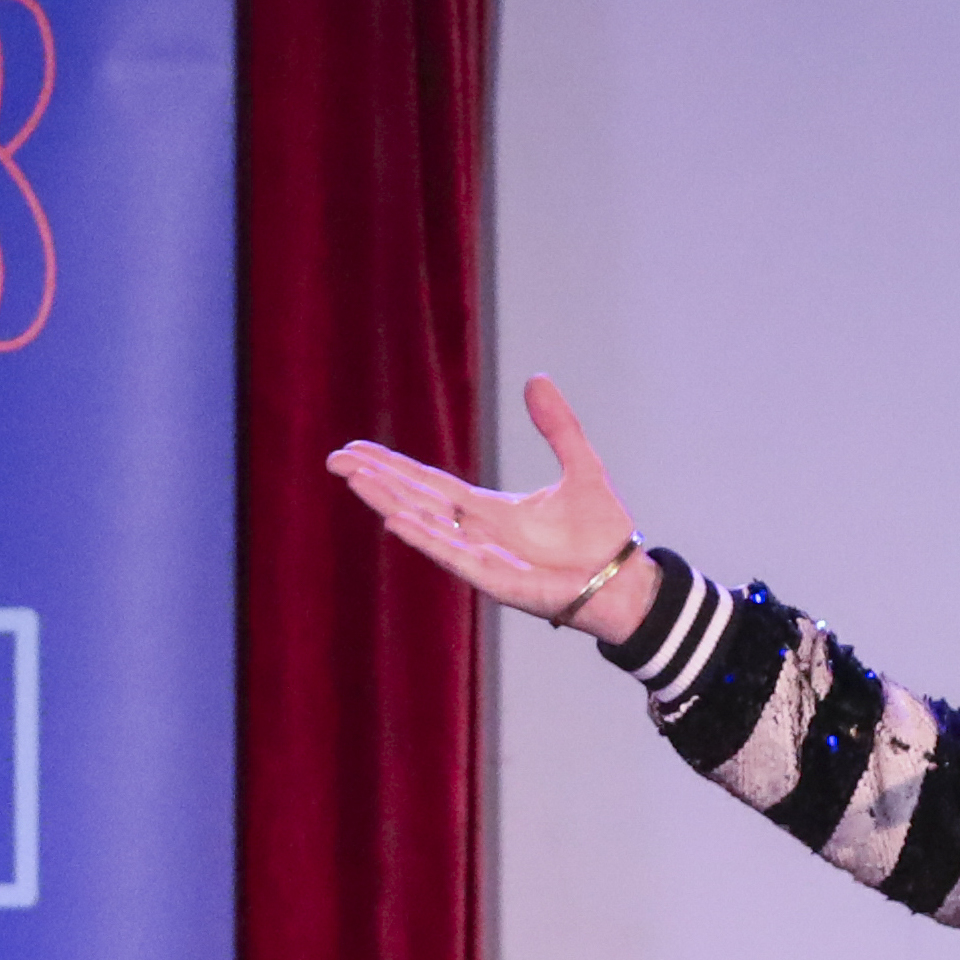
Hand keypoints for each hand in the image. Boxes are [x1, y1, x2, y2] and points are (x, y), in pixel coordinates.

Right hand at [325, 373, 658, 642]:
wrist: (625, 578)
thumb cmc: (602, 533)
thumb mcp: (580, 465)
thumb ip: (557, 425)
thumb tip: (536, 378)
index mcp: (488, 511)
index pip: (428, 484)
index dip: (392, 467)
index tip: (356, 451)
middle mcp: (476, 534)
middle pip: (414, 501)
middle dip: (375, 481)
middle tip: (334, 460)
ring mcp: (483, 558)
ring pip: (425, 527)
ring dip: (389, 504)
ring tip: (355, 482)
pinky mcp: (498, 580)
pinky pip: (453, 557)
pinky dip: (424, 538)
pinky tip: (396, 521)